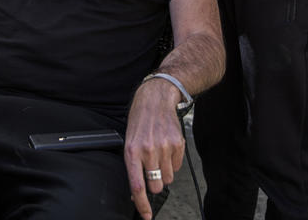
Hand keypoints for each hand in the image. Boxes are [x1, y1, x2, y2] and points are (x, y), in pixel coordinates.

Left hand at [124, 78, 185, 219]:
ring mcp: (164, 147)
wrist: (155, 99)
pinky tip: (166, 148)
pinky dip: (173, 162)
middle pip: (156, 185)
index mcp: (132, 152)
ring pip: (168, 178)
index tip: (146, 215)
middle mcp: (148, 151)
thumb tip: (137, 190)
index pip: (137, 186)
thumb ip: (133, 165)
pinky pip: (177, 166)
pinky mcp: (178, 144)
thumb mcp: (129, 141)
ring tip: (159, 155)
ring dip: (164, 172)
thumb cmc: (140, 120)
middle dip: (155, 184)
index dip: (142, 204)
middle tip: (152, 171)